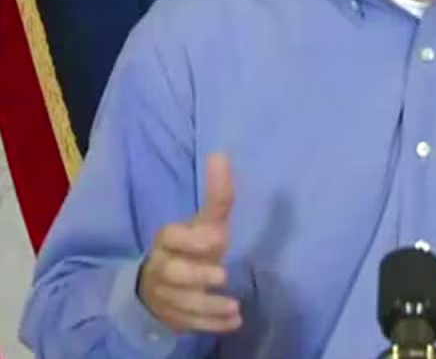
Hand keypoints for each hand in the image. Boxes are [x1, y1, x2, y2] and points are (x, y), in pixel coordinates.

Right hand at [138, 152, 242, 332]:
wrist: (159, 283)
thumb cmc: (191, 247)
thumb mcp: (204, 222)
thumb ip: (217, 195)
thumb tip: (222, 153)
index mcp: (169, 241)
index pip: (170, 237)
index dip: (191, 240)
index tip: (218, 239)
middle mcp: (163, 268)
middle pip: (172, 273)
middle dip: (196, 276)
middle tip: (223, 277)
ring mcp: (165, 296)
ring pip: (182, 303)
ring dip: (208, 307)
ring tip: (234, 308)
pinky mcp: (173, 317)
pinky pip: (189, 324)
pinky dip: (211, 325)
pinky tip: (233, 323)